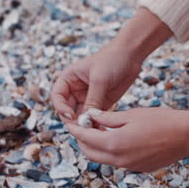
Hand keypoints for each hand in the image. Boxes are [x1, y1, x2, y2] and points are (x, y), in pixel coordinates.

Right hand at [51, 8, 172, 122]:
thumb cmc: (111, 60)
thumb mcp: (100, 79)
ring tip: (91, 132)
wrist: (131, 55)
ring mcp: (89, 97)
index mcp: (69, 78)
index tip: (70, 116)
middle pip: (68, 109)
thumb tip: (86, 119)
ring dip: (85, 124)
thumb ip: (93, 100)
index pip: (57, 96)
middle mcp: (76, 89)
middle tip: (81, 129)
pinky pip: (95, 117)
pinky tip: (100, 130)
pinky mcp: (102, 103)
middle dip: (73, 120)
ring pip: (81, 115)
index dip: (61, 108)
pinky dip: (96, 124)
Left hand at [66, 108, 188, 171]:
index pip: (85, 138)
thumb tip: (91, 116)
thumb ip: (108, 117)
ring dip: (97, 147)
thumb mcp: (132, 114)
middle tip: (84, 126)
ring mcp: (129, 166)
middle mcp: (119, 159)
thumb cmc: (162, 121)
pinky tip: (119, 138)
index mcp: (114, 143)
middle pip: (89, 153)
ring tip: (101, 131)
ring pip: (103, 159)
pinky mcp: (139, 168)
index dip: (75, 128)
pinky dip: (112, 152)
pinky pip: (118, 162)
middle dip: (82, 140)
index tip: (71, 121)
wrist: (187, 136)